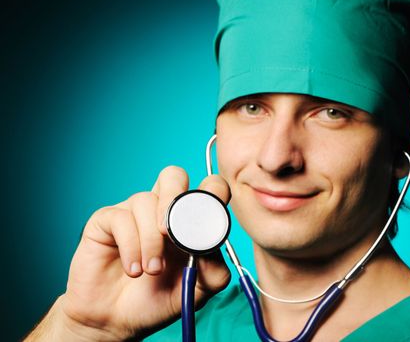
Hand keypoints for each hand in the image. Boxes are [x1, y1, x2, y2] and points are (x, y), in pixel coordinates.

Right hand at [60, 166, 230, 340]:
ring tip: (152, 271)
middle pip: (173, 175)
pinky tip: (133, 269)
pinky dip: (131, 246)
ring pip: (146, 201)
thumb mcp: (195, 290)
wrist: (116, 320)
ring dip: (152, 241)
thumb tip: (214, 248)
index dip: (213, 194)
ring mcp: (134, 212)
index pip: (207, 188)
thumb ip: (213, 271)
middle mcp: (162, 209)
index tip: (209, 223)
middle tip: (173, 235)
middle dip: (175, 198)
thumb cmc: (156, 299)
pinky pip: (120, 218)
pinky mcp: (107, 220)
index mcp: (189, 219)